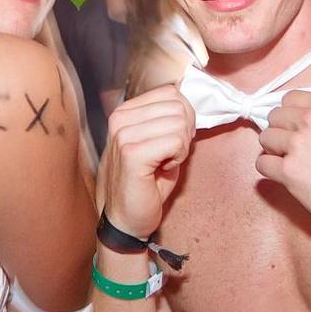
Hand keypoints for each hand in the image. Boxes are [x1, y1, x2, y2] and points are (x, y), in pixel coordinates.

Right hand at [102, 85, 194, 237]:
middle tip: (171, 154)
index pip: (171, 92)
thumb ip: (169, 119)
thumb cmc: (146, 182)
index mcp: (125, 111)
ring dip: (181, 146)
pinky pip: (176, 141)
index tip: (173, 140)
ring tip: (164, 162)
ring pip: (179, 123)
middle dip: (185, 131)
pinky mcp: (131, 154)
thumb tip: (190, 103)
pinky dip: (178, 157)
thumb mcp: (158, 141)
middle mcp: (120, 118)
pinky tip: (162, 169)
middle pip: (178, 106)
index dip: (184, 116)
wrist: (125, 218)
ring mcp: (123, 135)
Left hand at [257, 91, 310, 238]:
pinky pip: (262, 164)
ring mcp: (298, 144)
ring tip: (291, 164)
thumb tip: (297, 123)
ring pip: (265, 139)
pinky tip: (286, 177)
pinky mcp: (289, 170)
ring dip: (274, 152)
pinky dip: (270, 171)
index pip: (289, 98)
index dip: (289, 115)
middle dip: (280, 133)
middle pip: (274, 117)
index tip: (293, 127)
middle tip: (293, 149)